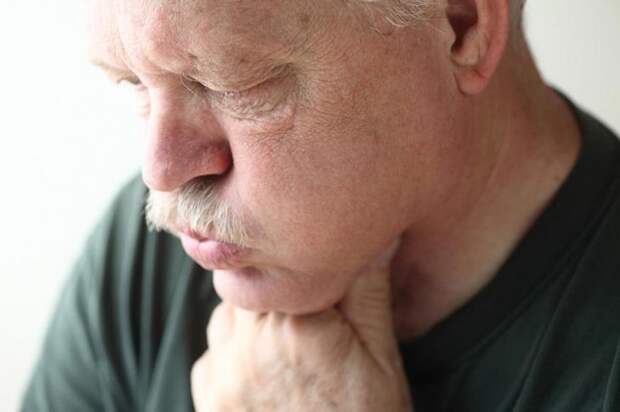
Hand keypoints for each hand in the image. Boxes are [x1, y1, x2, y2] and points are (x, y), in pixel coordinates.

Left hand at [191, 241, 412, 410]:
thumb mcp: (381, 357)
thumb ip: (368, 291)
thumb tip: (372, 237)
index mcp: (297, 326)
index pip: (284, 262)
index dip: (301, 265)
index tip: (320, 278)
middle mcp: (249, 344)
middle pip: (250, 285)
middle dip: (277, 291)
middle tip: (308, 316)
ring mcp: (223, 373)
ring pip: (227, 314)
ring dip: (251, 318)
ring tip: (286, 344)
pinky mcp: (208, 398)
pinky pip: (212, 352)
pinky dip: (233, 352)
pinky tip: (264, 371)